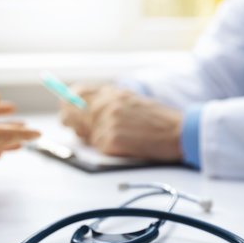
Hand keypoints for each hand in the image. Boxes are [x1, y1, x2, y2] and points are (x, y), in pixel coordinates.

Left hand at [59, 84, 183, 160]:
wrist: (178, 133)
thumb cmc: (157, 119)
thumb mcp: (132, 101)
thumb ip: (107, 101)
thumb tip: (80, 107)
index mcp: (113, 93)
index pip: (77, 93)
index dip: (67, 101)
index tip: (65, 107)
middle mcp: (108, 105)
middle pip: (73, 115)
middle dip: (72, 123)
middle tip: (78, 128)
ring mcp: (109, 123)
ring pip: (87, 135)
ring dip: (96, 139)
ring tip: (118, 137)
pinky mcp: (113, 141)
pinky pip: (99, 148)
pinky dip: (108, 149)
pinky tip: (124, 145)